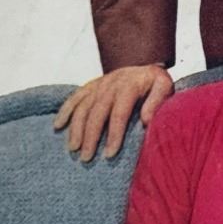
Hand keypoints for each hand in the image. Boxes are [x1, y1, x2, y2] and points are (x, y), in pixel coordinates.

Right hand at [53, 64, 172, 162]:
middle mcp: (110, 83)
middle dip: (90, 136)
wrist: (145, 66)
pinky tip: (58, 126)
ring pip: (82, 106)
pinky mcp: (90, 85)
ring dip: (76, 128)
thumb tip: (145, 120)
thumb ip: (157, 101)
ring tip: (73, 149)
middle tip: (86, 158)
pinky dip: (64, 111)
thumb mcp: (164, 86)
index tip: (110, 154)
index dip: (114, 134)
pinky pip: (74, 97)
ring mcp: (98, 83)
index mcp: (129, 85)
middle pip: (96, 111)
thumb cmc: (155, 82)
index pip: (119, 112)